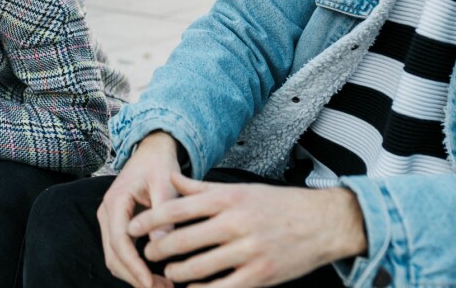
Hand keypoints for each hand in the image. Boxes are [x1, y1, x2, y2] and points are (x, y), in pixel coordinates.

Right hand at [97, 132, 183, 287]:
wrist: (151, 152)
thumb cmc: (159, 165)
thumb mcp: (166, 184)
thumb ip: (164, 213)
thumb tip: (163, 244)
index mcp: (116, 200)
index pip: (120, 241)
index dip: (134, 265)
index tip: (151, 283)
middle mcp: (106, 211)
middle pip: (113, 254)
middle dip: (135, 276)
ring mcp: (109, 219)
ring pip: (114, 257)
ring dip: (134, 275)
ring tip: (162, 286)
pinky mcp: (116, 225)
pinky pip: (119, 252)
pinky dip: (133, 267)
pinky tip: (155, 276)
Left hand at [128, 172, 366, 287]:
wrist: (323, 223)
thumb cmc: (276, 204)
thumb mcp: (238, 189)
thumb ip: (201, 189)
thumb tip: (170, 180)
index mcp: (228, 199)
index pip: (177, 209)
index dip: (150, 220)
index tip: (132, 227)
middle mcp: (235, 224)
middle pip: (182, 240)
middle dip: (158, 250)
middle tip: (147, 254)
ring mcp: (248, 251)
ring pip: (198, 268)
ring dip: (176, 273)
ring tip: (167, 272)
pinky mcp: (260, 275)